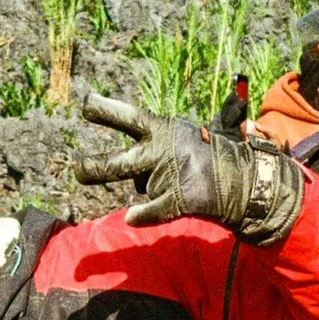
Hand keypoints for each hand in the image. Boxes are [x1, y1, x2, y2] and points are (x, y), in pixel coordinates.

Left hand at [76, 93, 303, 245]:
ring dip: (106, 179)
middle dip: (95, 166)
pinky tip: (134, 216)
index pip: (130, 119)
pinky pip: (151, 211)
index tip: (84, 104)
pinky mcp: (178, 199)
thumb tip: (148, 148)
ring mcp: (169, 175)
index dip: (106, 111)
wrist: (244, 181)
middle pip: (121, 160)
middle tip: (74, 167)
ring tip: (82, 175)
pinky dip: (143, 215)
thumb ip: (158, 142)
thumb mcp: (187, 136)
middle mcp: (162, 150)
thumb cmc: (211, 157)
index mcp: (164, 130)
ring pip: (133, 183)